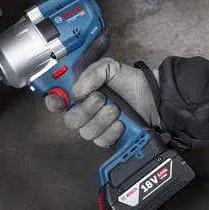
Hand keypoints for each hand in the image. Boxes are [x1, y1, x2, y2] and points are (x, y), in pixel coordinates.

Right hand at [44, 57, 159, 147]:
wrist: (154, 97)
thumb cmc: (130, 82)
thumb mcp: (110, 67)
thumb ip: (91, 73)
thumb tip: (75, 93)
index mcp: (81, 93)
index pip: (56, 101)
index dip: (54, 102)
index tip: (60, 100)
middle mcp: (85, 111)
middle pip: (70, 120)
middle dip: (87, 110)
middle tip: (102, 98)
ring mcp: (96, 126)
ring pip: (86, 132)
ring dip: (102, 119)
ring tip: (116, 109)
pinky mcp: (109, 139)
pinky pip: (101, 141)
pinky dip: (112, 131)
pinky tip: (121, 123)